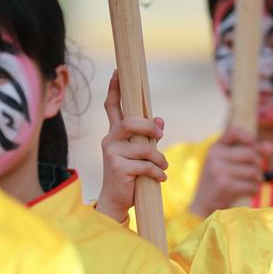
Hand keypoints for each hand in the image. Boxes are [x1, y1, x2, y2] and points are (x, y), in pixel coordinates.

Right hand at [96, 71, 167, 223]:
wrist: (116, 202)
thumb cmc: (130, 176)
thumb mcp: (140, 154)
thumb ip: (148, 137)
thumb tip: (160, 119)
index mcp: (115, 134)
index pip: (112, 107)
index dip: (115, 89)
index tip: (118, 71)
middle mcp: (110, 140)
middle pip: (130, 122)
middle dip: (149, 127)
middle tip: (160, 135)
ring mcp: (112, 154)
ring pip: (144, 148)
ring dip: (159, 158)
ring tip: (162, 167)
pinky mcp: (118, 168)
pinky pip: (146, 165)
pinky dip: (158, 172)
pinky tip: (160, 178)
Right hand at [189, 127, 272, 218]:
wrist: (202, 205)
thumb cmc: (220, 182)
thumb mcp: (229, 164)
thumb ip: (249, 153)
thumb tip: (271, 147)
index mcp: (215, 148)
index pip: (233, 131)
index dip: (248, 137)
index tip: (254, 146)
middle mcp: (215, 156)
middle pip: (251, 154)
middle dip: (259, 165)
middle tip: (255, 175)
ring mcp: (218, 170)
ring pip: (253, 171)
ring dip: (258, 180)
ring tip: (252, 184)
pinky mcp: (224, 185)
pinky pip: (251, 185)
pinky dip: (254, 190)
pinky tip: (249, 192)